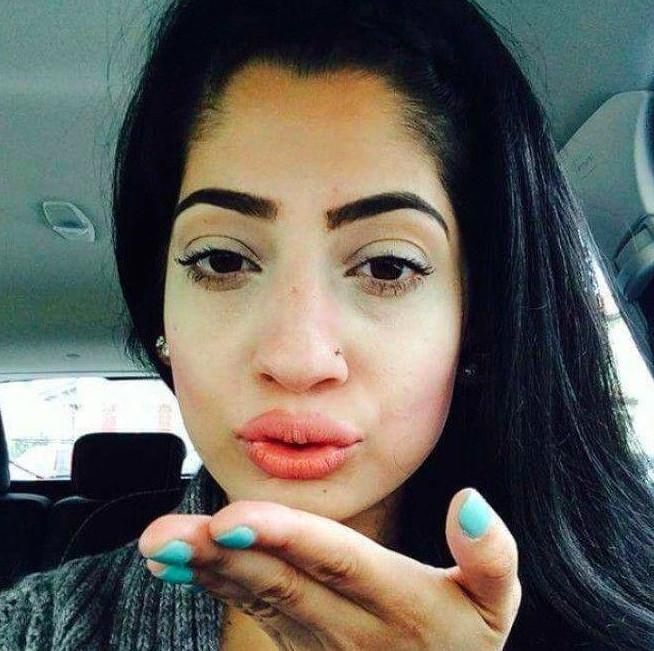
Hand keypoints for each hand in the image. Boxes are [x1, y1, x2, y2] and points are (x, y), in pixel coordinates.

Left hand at [138, 488, 521, 649]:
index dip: (284, 537)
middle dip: (221, 555)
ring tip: (160, 546)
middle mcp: (347, 624)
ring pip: (257, 597)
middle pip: (280, 581)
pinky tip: (175, 564)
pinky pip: (251, 608)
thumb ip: (491, 555)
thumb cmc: (461, 643)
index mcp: (396, 602)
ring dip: (206, 570)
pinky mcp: (296, 639)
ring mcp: (315, 638)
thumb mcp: (494, 603)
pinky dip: (212, 583)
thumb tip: (470, 500)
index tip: (231, 520)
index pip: (334, 560)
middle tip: (163, 536)